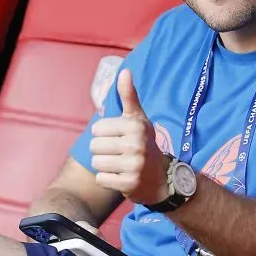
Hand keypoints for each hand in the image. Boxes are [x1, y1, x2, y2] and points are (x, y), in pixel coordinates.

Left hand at [89, 69, 169, 205]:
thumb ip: (129, 95)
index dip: (104, 134)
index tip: (119, 137)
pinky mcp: (129, 184)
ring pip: (96, 163)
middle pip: (94, 146)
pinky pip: (101, 179)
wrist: (162, 177)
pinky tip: (120, 176)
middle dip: (102, 150)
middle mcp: (136, 144)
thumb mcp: (138, 118)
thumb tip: (124, 70)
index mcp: (136, 125)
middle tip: (118, 152)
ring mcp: (134, 165)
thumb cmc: (143, 142)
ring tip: (118, 164)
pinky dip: (107, 179)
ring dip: (104, 165)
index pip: (97, 128)